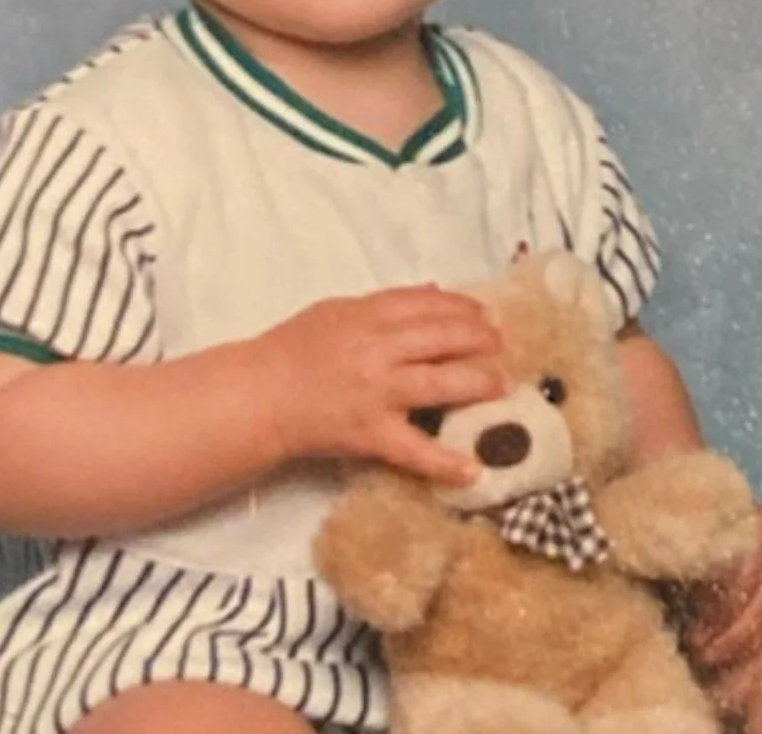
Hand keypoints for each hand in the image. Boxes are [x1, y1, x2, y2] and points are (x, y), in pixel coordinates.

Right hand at [257, 284, 503, 482]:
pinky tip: (474, 469)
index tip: (483, 312)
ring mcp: (377, 393)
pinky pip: (414, 450)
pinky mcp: (371, 433)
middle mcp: (377, 350)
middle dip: (479, 339)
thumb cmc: (292, 349)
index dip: (461, 306)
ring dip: (478, 383)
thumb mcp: (335, 311)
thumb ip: (384, 303)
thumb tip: (433, 292)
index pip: (426, 304)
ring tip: (501, 385)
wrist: (259, 395)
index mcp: (366, 315)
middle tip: (502, 344)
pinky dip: (445, 462)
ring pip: (440, 385)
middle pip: (441, 338)